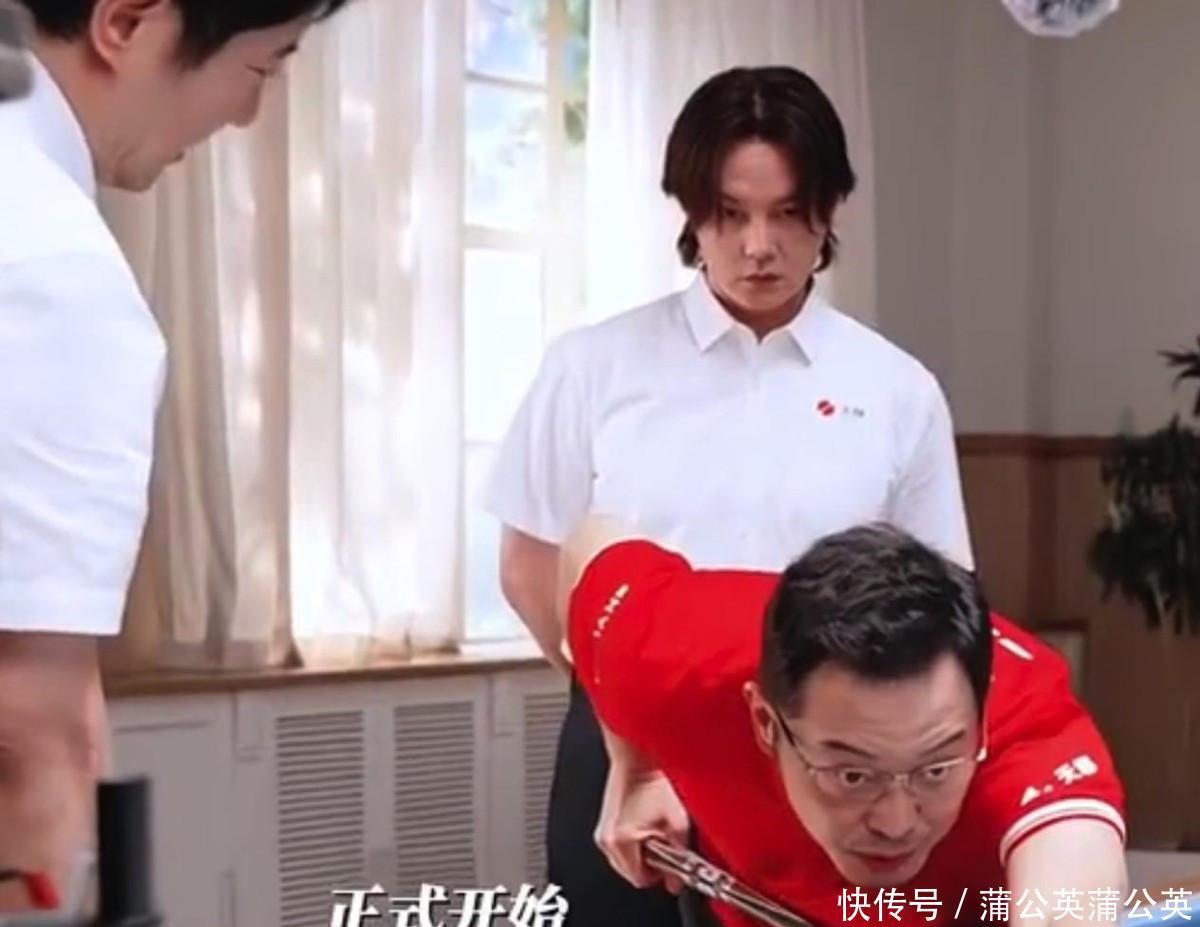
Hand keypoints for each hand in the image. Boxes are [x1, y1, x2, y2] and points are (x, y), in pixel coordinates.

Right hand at [594, 765, 689, 893]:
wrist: (638, 757)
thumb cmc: (653, 782)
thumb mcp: (678, 821)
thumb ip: (680, 854)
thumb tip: (677, 878)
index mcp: (621, 842)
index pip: (640, 879)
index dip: (660, 875)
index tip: (671, 867)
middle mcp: (606, 839)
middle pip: (629, 872)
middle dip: (649, 864)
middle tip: (665, 848)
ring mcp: (603, 829)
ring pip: (623, 859)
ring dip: (640, 853)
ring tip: (655, 831)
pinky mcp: (604, 820)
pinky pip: (618, 843)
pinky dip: (631, 841)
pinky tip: (644, 822)